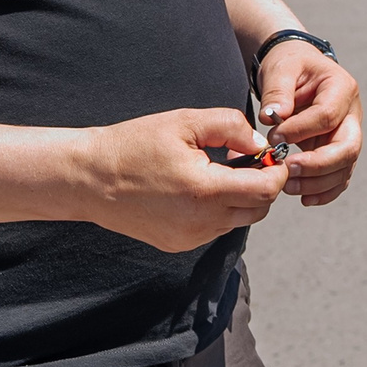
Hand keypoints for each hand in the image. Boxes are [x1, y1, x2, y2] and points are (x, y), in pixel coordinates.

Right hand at [69, 109, 289, 253]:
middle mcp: (200, 222)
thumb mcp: (185, 122)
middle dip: (264, 184)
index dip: (277, 171)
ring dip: (242, 196)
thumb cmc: (135, 144)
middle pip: (259, 209)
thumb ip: (231, 127)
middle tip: (250, 159)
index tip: (271, 154)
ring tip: (220, 169)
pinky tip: (200, 187)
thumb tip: (261, 143)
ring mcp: (189, 237)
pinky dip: (220, 209)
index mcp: (205, 191)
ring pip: (239, 220)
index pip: (266, 190)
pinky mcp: (178, 244)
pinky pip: (216, 227)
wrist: (89, 178)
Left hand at [258, 41, 363, 207]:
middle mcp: (351, 114)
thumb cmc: (290, 65)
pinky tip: (304, 198)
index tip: (273, 137)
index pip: (328, 116)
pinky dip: (325, 191)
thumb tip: (273, 116)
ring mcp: (348, 134)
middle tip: (287, 170)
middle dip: (318, 165)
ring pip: (345, 167)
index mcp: (341, 88)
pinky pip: (339, 176)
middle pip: (348, 147)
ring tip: (287, 186)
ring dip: (318, 182)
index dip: (301, 131)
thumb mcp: (281, 69)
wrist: (297, 70)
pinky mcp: (338, 151)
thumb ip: (277, 91)